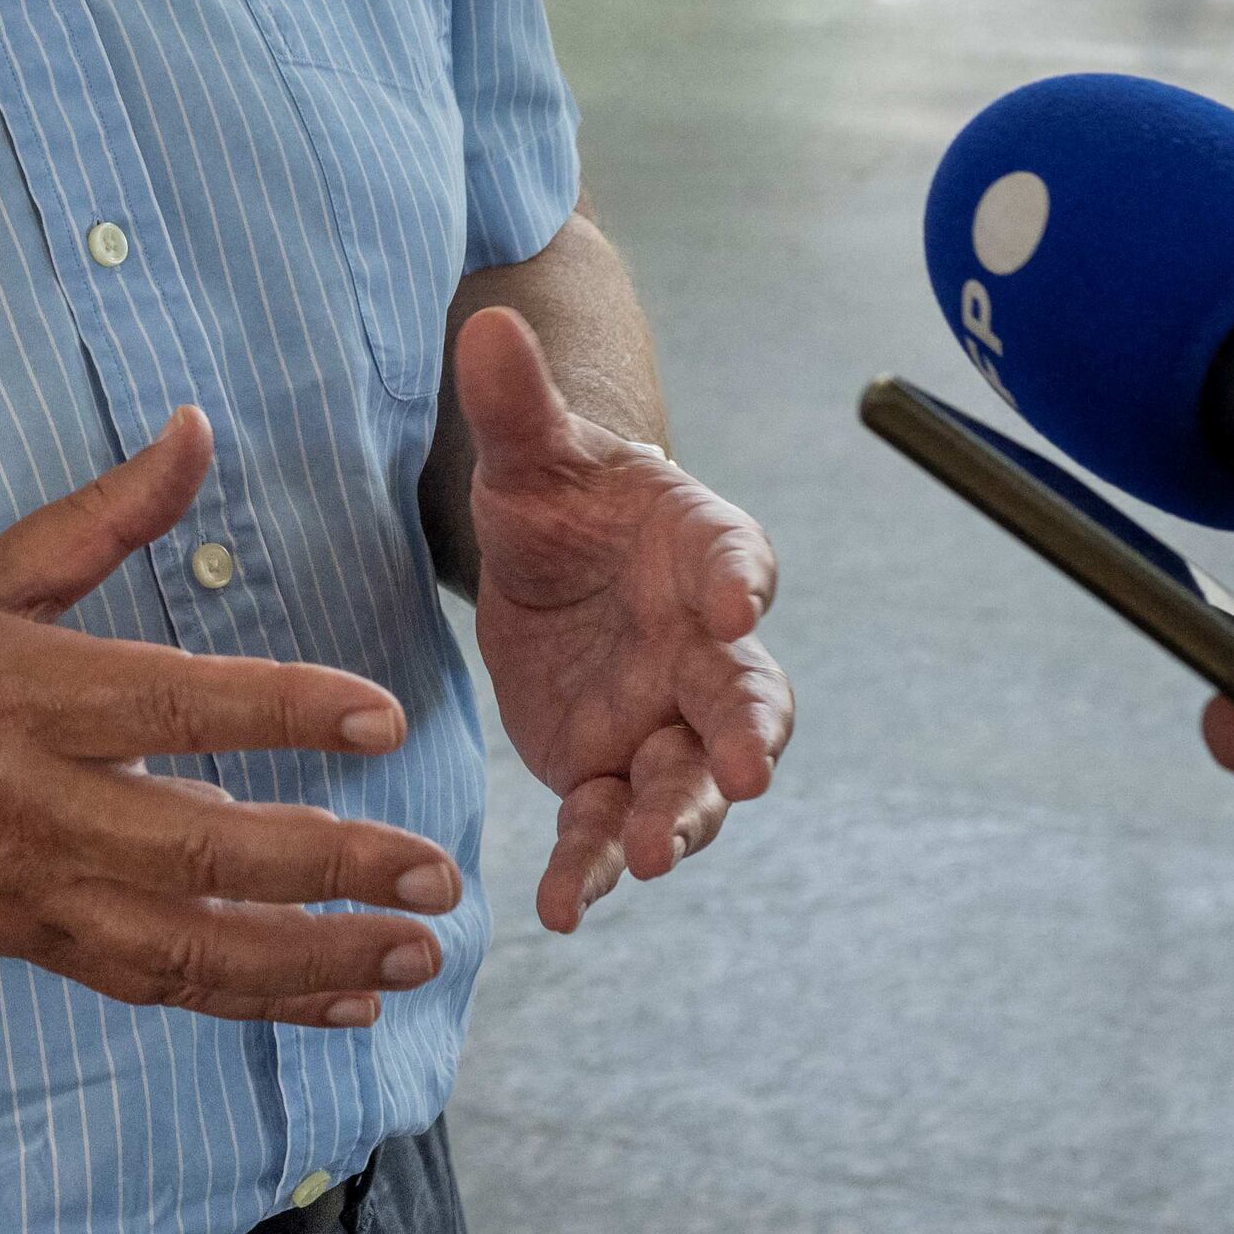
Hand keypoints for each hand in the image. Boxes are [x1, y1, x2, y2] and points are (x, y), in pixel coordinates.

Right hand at [0, 407, 464, 1027]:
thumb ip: (102, 515)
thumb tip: (196, 427)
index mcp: (27, 694)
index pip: (175, 708)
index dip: (285, 713)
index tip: (383, 717)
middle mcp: (32, 804)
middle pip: (200, 853)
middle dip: (330, 868)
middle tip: (435, 871)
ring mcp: (29, 887)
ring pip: (187, 945)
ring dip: (310, 959)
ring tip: (412, 954)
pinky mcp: (24, 941)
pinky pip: (151, 985)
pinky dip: (248, 998)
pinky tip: (334, 999)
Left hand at [457, 304, 790, 933]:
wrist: (553, 563)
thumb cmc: (561, 498)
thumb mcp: (528, 454)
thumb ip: (514, 403)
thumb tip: (484, 323)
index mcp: (701, 547)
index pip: (735, 555)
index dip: (739, 574)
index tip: (736, 592)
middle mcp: (705, 645)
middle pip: (746, 694)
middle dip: (749, 732)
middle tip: (748, 770)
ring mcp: (664, 719)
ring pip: (691, 781)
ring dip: (680, 820)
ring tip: (653, 856)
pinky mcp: (608, 770)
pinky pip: (609, 826)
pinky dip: (593, 868)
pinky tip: (562, 910)